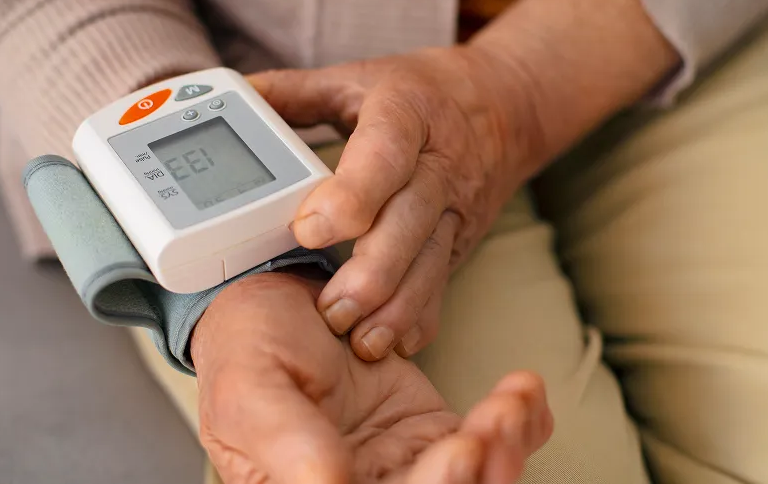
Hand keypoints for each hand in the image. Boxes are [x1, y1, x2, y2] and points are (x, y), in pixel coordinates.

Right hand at [192, 269, 552, 483]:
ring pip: (477, 477)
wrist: (271, 302)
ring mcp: (406, 462)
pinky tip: (522, 392)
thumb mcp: (251, 393)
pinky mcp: (431, 428)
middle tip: (496, 420)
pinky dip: (520, 421)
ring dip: (508, 445)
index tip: (460, 452)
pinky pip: (488, 438)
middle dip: (485, 469)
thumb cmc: (245, 349)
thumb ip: (289, 444)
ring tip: (513, 398)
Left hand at [248, 46, 530, 359]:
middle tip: (331, 309)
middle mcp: (435, 166)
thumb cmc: (423, 94)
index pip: (384, 156)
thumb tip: (239, 97)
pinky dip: (422, 316)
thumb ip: (295, 91)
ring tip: (359, 341)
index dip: (351, 194)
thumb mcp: (359, 78)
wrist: (502, 108)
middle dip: (372, 272)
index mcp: (405, 116)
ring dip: (396, 307)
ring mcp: (452, 209)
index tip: (309, 228)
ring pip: (430, 263)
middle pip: (410, 223)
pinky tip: (398, 343)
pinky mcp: (458, 240)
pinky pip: (443, 283)